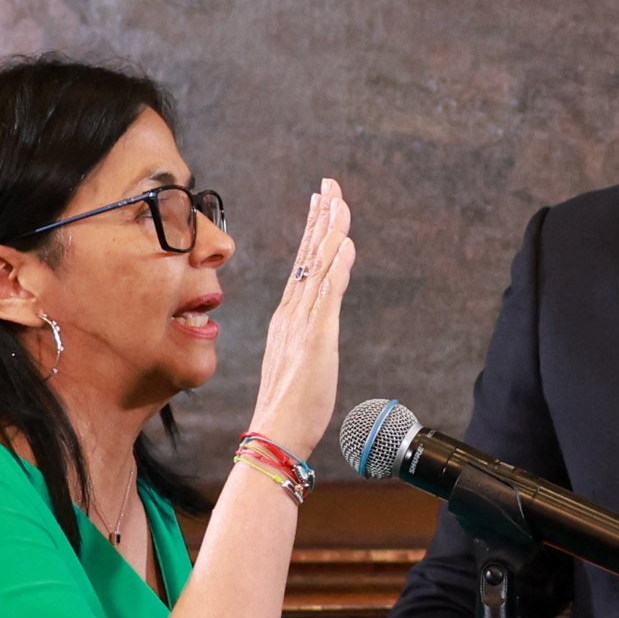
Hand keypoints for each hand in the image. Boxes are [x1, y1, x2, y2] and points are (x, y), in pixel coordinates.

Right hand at [246, 180, 353, 461]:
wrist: (274, 433)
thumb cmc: (289, 406)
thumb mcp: (301, 361)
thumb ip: (308, 337)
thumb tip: (315, 323)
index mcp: (290, 317)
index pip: (304, 264)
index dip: (314, 232)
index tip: (322, 202)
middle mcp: (292, 313)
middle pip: (308, 256)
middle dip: (321, 218)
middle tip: (330, 185)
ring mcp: (302, 323)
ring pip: (317, 268)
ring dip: (329, 232)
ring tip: (338, 201)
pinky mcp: (315, 338)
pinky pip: (327, 296)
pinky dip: (336, 269)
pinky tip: (344, 245)